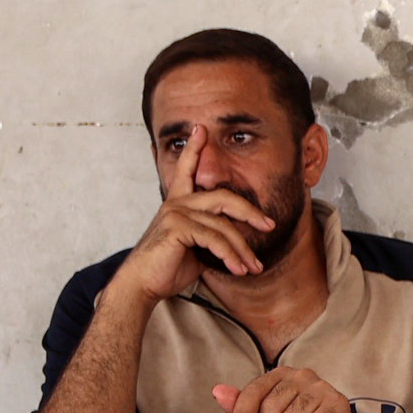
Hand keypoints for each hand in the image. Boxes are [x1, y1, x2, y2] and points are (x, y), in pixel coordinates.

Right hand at [111, 135, 275, 303]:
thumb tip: (235, 243)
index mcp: (179, 202)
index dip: (195, 149)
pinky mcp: (177, 228)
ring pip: (224, 225)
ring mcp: (176, 213)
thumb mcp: (196, 248)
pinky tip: (239, 270)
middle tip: (269, 225)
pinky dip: (231, 255)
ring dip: (243, 250)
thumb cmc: (168, 266)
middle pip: (224, 198)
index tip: (201, 128)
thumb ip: (212, 236)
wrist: (143, 284)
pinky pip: (215, 239)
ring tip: (254, 267)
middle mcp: (177, 202)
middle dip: (250, 212)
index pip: (187, 169)